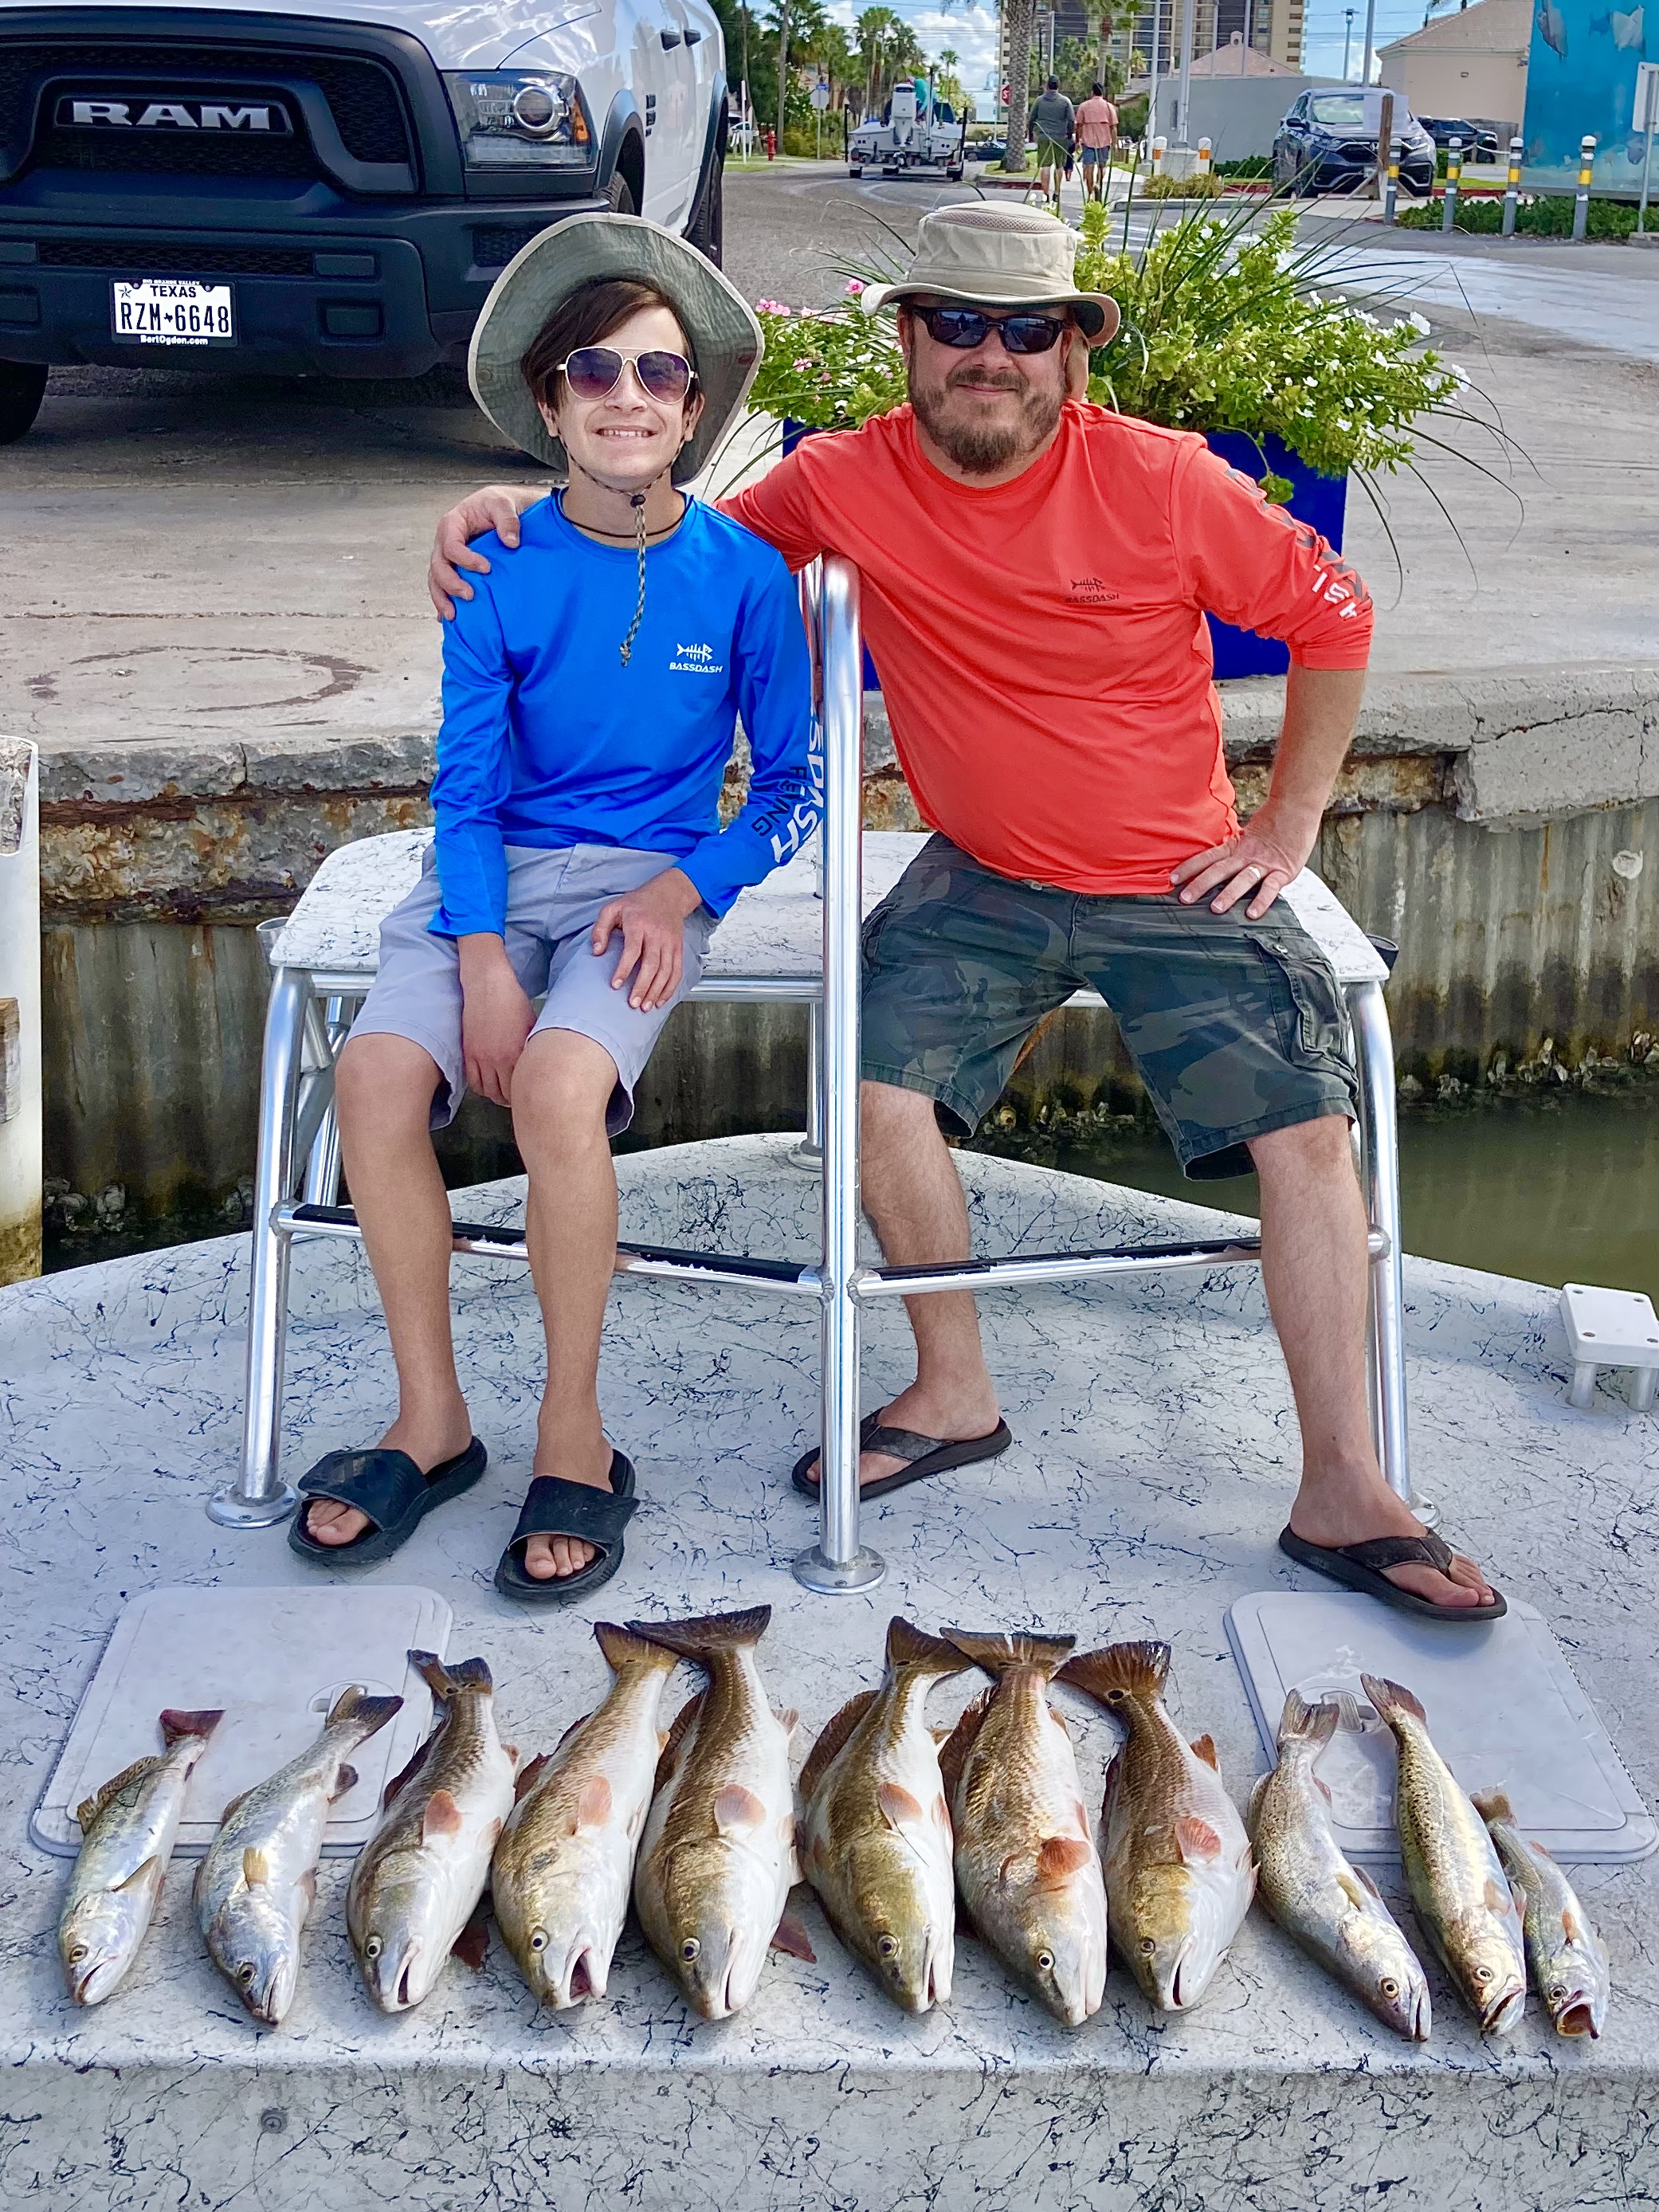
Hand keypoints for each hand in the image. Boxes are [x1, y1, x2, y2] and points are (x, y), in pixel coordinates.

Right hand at [429, 485, 545, 618]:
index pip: (451, 545)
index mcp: (452, 524)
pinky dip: (444, 602)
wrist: (503, 511)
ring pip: (436, 580)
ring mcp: (448, 558)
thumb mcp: (504, 504)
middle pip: (438, 566)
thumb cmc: (499, 505)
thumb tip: (511, 542)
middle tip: (470, 596)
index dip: (465, 559)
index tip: (487, 568)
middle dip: (451, 583)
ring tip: (453, 616)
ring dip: (442, 598)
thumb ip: (507, 520)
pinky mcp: (455, 569)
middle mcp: (445, 542)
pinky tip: (450, 618)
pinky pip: (443, 587)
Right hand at [458, 939, 534, 1104]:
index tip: (529, 1097)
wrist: (488, 984)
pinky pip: (472, 1080)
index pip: (520, 1088)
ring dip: (494, 1096)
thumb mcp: (532, 1026)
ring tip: (501, 1094)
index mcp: (516, 1054)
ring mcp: (480, 1057)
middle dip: (510, 1100)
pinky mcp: (468, 1051)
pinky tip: (486, 1084)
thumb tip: (538, 1063)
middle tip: (516, 1099)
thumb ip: (533, 1048)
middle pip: (502, 1095)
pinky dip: (479, 1087)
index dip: (524, 1096)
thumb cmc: (514, 1002)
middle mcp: (497, 1059)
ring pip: (486, 1091)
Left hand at [592, 868, 702, 1011]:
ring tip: (646, 1007)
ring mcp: (669, 942)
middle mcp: (656, 935)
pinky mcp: (678, 948)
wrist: (667, 894)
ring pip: (666, 971)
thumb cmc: (637, 903)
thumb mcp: (613, 908)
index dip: (624, 969)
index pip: (632, 951)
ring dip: (656, 991)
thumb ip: (601, 929)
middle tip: (633, 1003)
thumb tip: (597, 952)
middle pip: (651, 965)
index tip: (615, 985)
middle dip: (643, 987)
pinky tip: (660, 1000)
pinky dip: (670, 988)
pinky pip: (676, 971)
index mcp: (638, 924)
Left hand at [1170, 806, 1317, 918]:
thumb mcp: (1246, 837)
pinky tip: (1252, 914)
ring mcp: (1264, 863)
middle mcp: (1246, 855)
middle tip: (1185, 899)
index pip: (1207, 857)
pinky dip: (1261, 901)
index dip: (1189, 867)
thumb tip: (1210, 866)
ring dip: (1229, 894)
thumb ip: (1231, 851)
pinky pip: (1270, 887)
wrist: (1296, 810)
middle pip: (1220, 870)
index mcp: (1235, 847)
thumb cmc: (1271, 826)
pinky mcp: (1282, 871)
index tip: (1172, 880)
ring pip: (1243, 879)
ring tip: (1215, 909)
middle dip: (1201, 884)